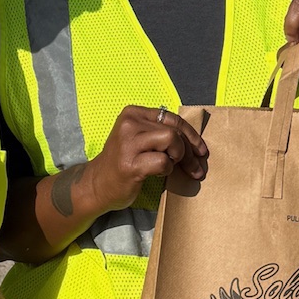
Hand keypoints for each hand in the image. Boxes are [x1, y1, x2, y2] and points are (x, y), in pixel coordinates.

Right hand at [75, 105, 208, 217]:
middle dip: (190, 152)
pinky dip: (166, 169)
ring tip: (171, 167)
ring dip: (177, 157)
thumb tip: (195, 142)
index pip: (172, 118)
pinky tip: (156, 173)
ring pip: (171, 140)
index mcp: (133, 113)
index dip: (191, 135)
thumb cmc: (123, 163)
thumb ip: (159, 133)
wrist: (97, 184)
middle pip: (174, 131)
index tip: (201, 150)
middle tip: (195, 168)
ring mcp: (128, 144)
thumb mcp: (138, 138)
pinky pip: (163, 162)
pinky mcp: (130, 164)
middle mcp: (129, 124)